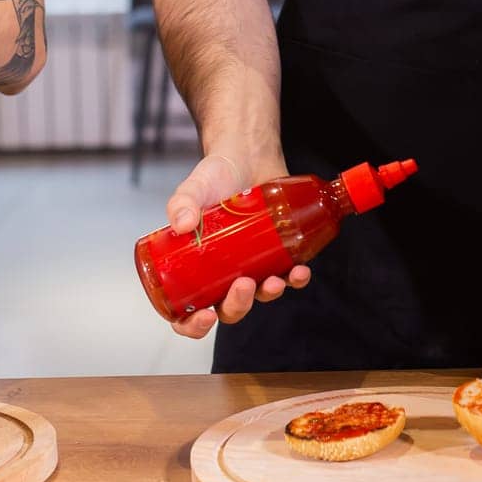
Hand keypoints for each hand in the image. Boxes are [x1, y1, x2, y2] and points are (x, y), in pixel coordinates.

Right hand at [165, 153, 310, 339]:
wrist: (245, 155)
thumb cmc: (214, 177)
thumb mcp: (191, 189)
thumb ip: (181, 203)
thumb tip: (182, 224)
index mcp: (195, 269)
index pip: (186, 313)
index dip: (192, 326)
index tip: (204, 318)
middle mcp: (224, 272)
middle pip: (229, 309)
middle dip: (237, 306)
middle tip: (243, 286)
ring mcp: (252, 264)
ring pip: (260, 295)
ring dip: (269, 294)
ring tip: (274, 280)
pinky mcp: (278, 252)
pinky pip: (289, 275)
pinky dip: (296, 279)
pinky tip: (300, 270)